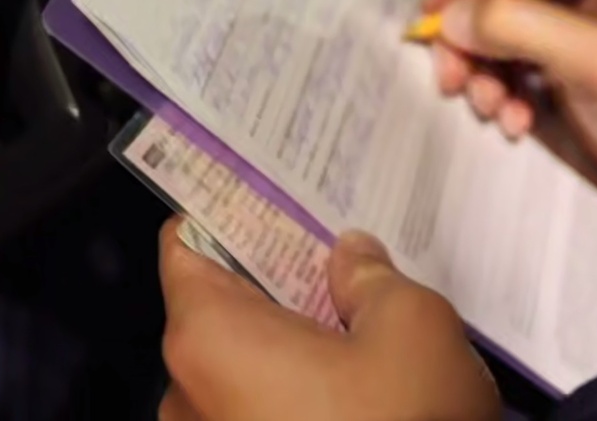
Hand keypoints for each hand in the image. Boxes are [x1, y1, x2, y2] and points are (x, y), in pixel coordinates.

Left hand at [157, 217, 500, 420]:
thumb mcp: (411, 327)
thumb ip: (371, 277)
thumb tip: (349, 256)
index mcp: (207, 336)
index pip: (187, 245)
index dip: (228, 213)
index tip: (269, 197)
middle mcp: (185, 395)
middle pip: (215, 308)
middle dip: (273, 284)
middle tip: (333, 262)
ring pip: (237, 368)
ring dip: (287, 346)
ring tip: (354, 330)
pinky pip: (252, 414)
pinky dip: (290, 396)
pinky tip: (352, 392)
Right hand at [423, 0, 596, 201]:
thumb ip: (521, 26)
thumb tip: (447, 17)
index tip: (462, 21)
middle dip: (466, 27)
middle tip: (461, 80)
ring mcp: (553, 4)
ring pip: (473, 13)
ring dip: (473, 65)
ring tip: (497, 108)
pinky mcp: (540, 46)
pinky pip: (485, 50)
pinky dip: (489, 85)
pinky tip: (515, 119)